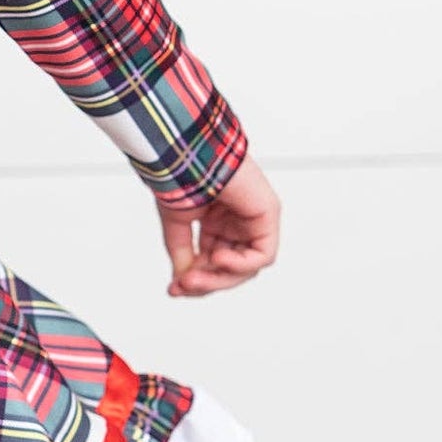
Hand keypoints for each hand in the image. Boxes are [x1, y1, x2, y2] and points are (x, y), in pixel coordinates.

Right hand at [157, 156, 278, 297]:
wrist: (190, 152)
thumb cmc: (183, 175)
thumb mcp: (177, 223)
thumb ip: (182, 252)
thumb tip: (182, 280)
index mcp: (218, 222)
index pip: (212, 262)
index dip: (195, 280)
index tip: (173, 289)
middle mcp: (238, 223)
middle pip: (230, 269)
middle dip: (206, 281)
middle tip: (183, 286)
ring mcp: (254, 221)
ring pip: (246, 268)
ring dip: (220, 277)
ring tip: (194, 277)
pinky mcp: (268, 216)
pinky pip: (262, 255)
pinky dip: (241, 264)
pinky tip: (219, 260)